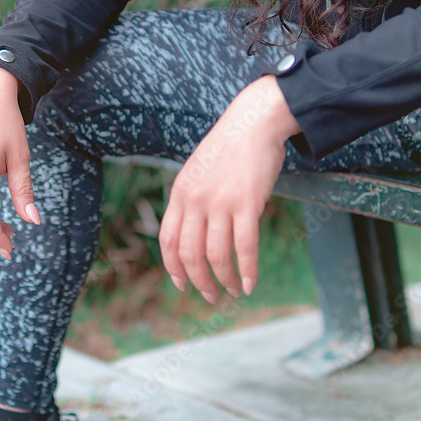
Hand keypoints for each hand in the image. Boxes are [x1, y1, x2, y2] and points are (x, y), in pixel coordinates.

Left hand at [159, 74, 300, 303]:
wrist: (253, 124)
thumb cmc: (228, 149)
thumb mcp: (197, 171)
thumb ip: (191, 199)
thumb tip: (192, 232)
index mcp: (180, 193)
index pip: (168, 240)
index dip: (173, 267)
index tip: (182, 284)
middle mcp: (195, 200)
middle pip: (190, 254)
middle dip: (200, 282)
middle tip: (211, 296)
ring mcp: (220, 203)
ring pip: (217, 255)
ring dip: (225, 280)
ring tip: (235, 290)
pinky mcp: (247, 203)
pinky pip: (245, 247)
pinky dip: (248, 270)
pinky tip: (251, 283)